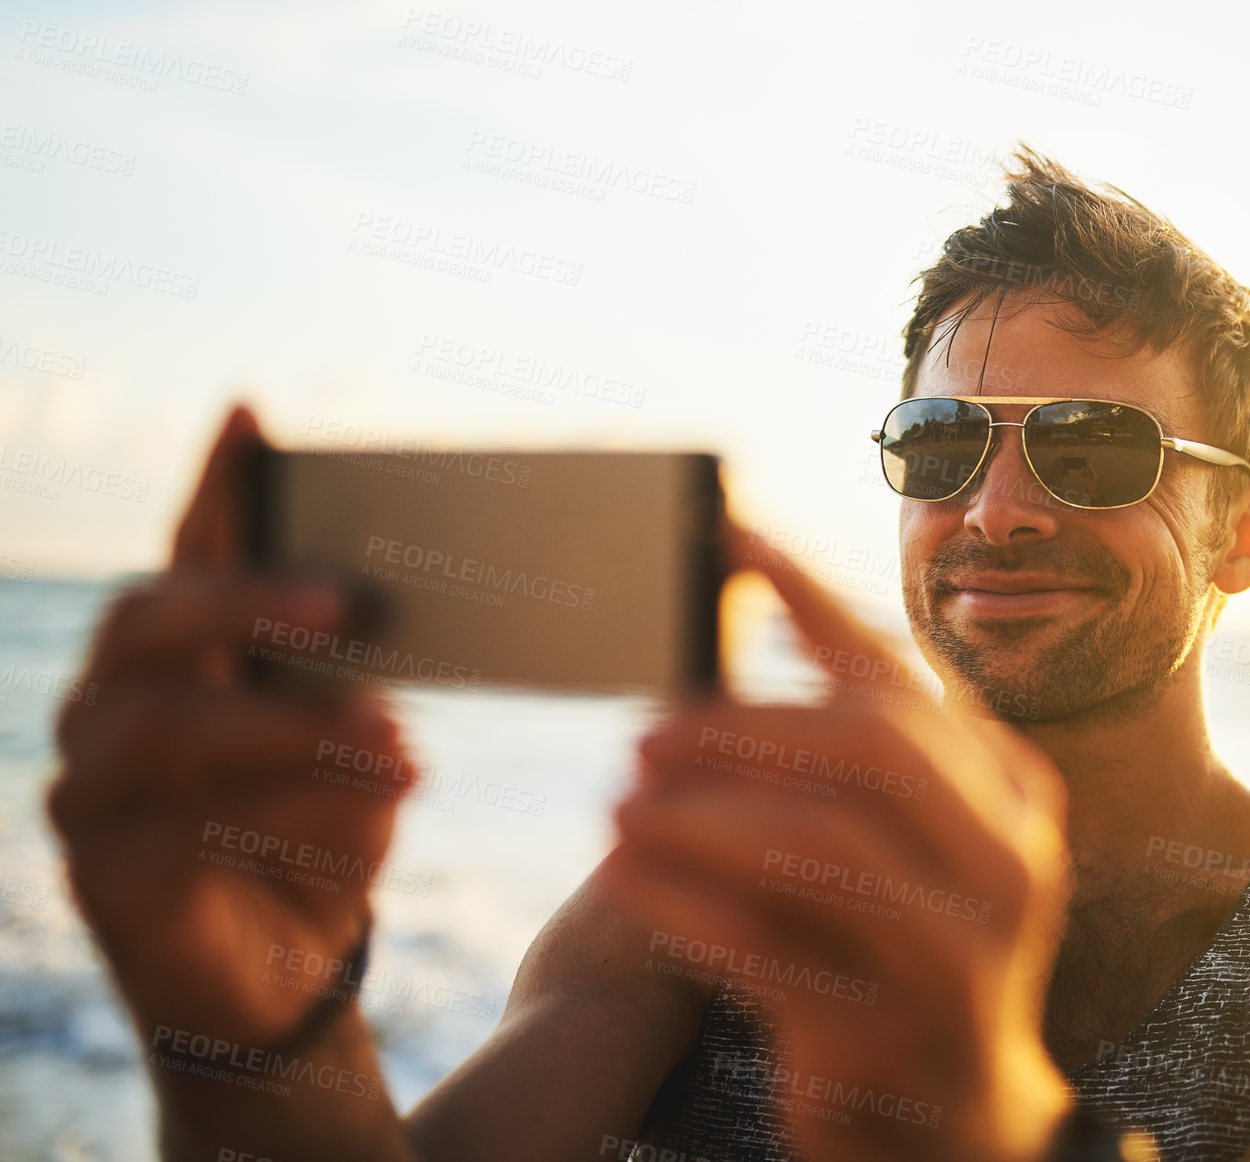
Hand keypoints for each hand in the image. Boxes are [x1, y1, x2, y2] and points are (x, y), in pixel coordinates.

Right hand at [47, 406, 417, 1048]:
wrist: (291, 976)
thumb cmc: (325, 834)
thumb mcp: (358, 751)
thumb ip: (359, 692)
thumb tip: (386, 658)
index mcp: (178, 658)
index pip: (186, 553)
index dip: (213, 485)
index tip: (252, 414)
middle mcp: (111, 706)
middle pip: (150, 617)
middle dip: (249, 600)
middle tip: (354, 604)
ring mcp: (92, 790)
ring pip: (174, 727)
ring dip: (299, 731)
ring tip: (404, 750)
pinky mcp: (105, 877)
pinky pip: (185, 830)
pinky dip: (288, 819)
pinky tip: (366, 821)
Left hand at [610, 522, 1075, 1161]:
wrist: (960, 1124)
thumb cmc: (903, 954)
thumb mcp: (903, 850)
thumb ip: (845, 763)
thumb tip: (722, 655)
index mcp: (1007, 795)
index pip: (901, 674)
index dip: (809, 594)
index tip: (726, 529)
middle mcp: (1003, 865)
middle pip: (873, 748)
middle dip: (744, 722)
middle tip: (642, 729)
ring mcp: (956, 957)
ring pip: (822, 845)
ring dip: (700, 813)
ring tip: (616, 804)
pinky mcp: (885, 1038)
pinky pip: (765, 950)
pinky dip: (680, 904)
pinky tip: (623, 876)